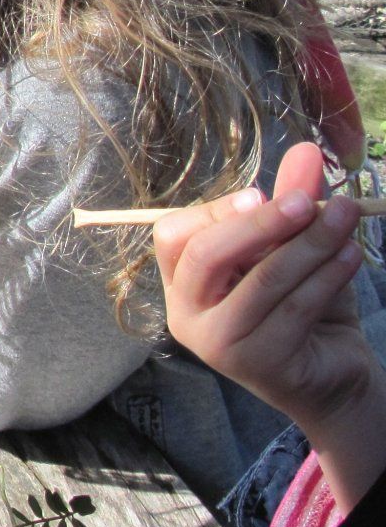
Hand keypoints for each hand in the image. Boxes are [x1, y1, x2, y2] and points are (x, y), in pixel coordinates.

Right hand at [156, 141, 385, 509]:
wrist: (333, 377)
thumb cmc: (302, 307)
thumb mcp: (291, 249)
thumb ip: (290, 203)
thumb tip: (306, 149)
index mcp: (181, 282)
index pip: (174, 235)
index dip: (215, 211)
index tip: (263, 193)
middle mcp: (186, 315)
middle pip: (207, 255)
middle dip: (260, 222)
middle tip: (306, 201)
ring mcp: (218, 344)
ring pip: (261, 280)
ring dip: (310, 244)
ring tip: (346, 217)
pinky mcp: (258, 365)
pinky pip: (294, 308)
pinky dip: (327, 277)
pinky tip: (352, 256)